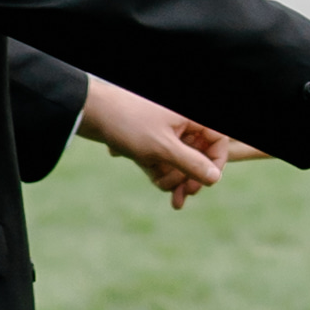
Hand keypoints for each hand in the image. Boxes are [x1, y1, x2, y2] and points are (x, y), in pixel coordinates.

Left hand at [77, 72, 230, 208]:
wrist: (91, 113)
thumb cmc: (128, 124)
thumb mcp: (163, 148)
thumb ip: (192, 163)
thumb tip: (214, 178)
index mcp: (189, 116)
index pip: (218, 140)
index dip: (215, 163)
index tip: (204, 182)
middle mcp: (181, 122)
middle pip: (199, 154)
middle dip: (188, 176)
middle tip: (181, 195)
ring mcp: (166, 131)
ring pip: (180, 160)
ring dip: (172, 176)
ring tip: (158, 182)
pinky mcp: (152, 139)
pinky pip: (164, 160)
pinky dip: (161, 172)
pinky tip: (156, 181)